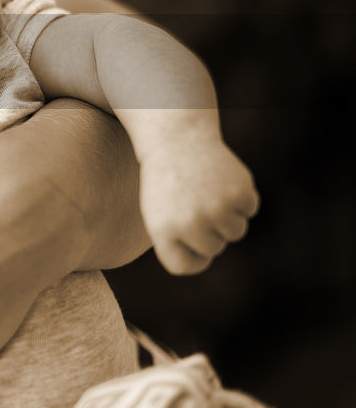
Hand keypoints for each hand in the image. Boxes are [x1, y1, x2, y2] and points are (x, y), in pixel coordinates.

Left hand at [140, 139, 257, 273]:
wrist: (177, 141)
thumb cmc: (166, 183)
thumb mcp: (159, 216)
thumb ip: (179, 243)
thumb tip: (207, 259)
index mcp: (163, 231)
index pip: (184, 266)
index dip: (188, 255)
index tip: (185, 239)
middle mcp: (190, 223)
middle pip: (214, 249)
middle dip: (207, 231)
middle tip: (192, 202)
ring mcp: (217, 208)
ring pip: (235, 232)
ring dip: (226, 216)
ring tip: (205, 191)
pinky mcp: (240, 192)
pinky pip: (249, 210)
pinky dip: (240, 198)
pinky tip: (220, 180)